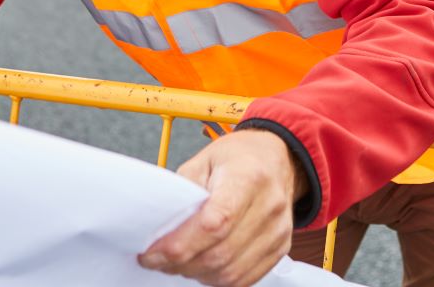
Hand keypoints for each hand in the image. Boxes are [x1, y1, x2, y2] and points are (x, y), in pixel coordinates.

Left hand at [139, 129, 307, 286]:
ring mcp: (278, 229)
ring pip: (230, 272)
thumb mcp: (203, 160)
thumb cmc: (238, 158)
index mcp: (248, 177)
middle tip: (157, 259)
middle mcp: (269, 205)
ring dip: (196, 273)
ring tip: (179, 261)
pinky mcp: (280, 247)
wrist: (276, 158)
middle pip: (220, 253)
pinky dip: (216, 278)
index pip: (215, 222)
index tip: (152, 252)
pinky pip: (244, 279)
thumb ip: (183, 194)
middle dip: (181, 263)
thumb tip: (161, 230)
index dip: (180, 244)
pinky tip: (202, 266)